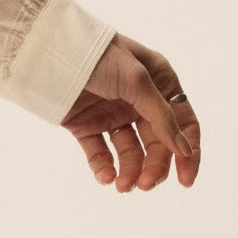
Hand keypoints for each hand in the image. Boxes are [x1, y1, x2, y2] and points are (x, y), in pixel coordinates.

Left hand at [61, 35, 200, 191]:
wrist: (50, 51)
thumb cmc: (99, 55)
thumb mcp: (137, 81)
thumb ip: (161, 117)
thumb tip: (184, 150)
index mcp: (160, 83)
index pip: (183, 123)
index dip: (188, 152)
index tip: (185, 180)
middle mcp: (140, 101)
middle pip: (157, 143)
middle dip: (154, 166)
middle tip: (145, 185)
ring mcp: (113, 114)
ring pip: (130, 152)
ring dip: (130, 171)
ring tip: (123, 186)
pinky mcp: (86, 126)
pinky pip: (100, 153)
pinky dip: (104, 168)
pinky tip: (106, 177)